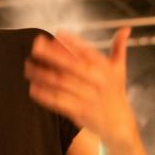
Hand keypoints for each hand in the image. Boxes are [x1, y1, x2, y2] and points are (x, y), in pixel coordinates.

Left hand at [24, 27, 137, 146]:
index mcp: (106, 70)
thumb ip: (119, 48)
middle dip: (52, 54)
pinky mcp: (80, 112)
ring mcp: (88, 98)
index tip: (58, 33)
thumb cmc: (114, 92)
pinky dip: (45, 95)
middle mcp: (98, 82)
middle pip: (72, 66)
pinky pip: (59, 102)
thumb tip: (126, 28)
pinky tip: (32, 87)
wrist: (119, 125)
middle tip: (35, 45)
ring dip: (42, 74)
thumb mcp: (120, 70)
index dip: (73, 42)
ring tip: (28, 66)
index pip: (89, 52)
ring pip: (61, 83)